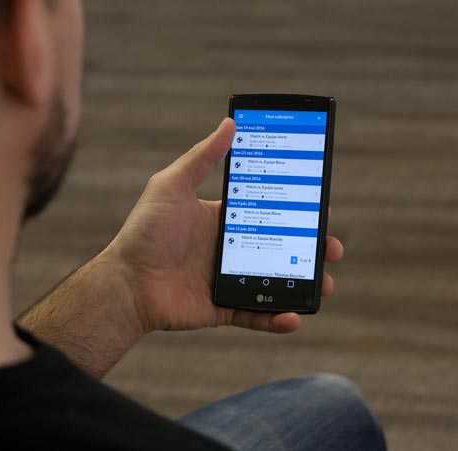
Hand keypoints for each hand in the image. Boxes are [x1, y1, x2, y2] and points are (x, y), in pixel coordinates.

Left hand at [103, 118, 343, 333]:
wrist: (125, 282)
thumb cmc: (145, 231)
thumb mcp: (172, 185)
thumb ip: (203, 157)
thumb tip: (230, 123)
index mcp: (225, 220)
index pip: (270, 212)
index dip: (298, 212)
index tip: (322, 208)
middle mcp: (231, 249)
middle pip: (282, 248)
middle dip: (311, 250)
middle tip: (332, 249)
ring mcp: (229, 280)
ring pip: (277, 282)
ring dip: (305, 285)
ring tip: (325, 285)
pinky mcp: (223, 308)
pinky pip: (256, 315)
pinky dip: (277, 319)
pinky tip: (295, 318)